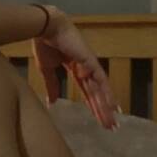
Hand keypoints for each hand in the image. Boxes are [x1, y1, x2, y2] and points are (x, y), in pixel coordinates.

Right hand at [33, 7, 118, 130]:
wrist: (45, 29)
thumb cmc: (44, 45)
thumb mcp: (46, 70)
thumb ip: (51, 85)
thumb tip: (51, 103)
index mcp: (76, 70)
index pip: (87, 92)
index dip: (93, 105)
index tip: (98, 119)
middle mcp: (86, 69)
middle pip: (97, 95)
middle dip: (102, 111)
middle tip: (111, 127)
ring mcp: (90, 65)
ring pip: (101, 91)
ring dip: (106, 107)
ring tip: (112, 123)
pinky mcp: (90, 62)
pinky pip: (101, 81)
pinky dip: (107, 94)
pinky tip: (112, 107)